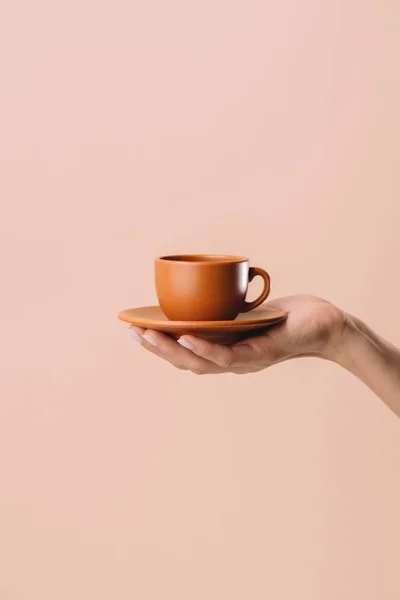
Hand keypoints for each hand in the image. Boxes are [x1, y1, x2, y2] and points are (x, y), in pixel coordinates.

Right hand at [128, 295, 346, 374]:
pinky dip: (202, 348)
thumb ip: (225, 309)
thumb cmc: (286, 317)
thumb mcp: (248, 311)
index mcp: (224, 352)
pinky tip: (184, 337)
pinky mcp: (259, 356)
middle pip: (185, 362)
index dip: (159, 346)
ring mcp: (244, 362)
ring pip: (199, 363)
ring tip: (148, 336)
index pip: (185, 354)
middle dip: (156, 349)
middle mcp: (231, 362)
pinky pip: (225, 355)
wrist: (324, 324)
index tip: (135, 330)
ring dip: (170, 350)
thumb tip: (201, 289)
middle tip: (132, 333)